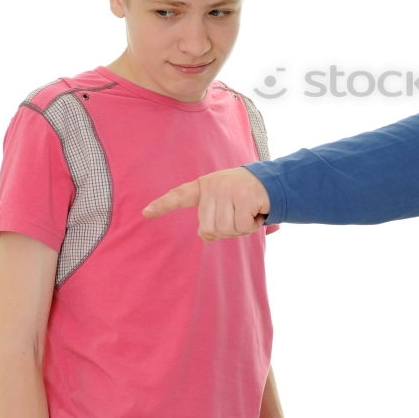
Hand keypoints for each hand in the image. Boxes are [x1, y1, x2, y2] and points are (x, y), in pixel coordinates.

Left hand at [143, 167, 269, 241]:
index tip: (145, 213)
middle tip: (238, 217)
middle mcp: (213, 186)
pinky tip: (257, 212)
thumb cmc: (245, 197)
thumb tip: (204, 236)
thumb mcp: (225, 202)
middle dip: (225, 230)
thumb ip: (212, 218)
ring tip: (248, 213)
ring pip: (225, 229)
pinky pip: (241, 226)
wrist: (273, 182)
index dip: (163, 205)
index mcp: (205, 186)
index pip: (179, 195)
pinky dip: (252, 226)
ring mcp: (228, 190)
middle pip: (207, 228)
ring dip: (240, 229)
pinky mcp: (244, 196)